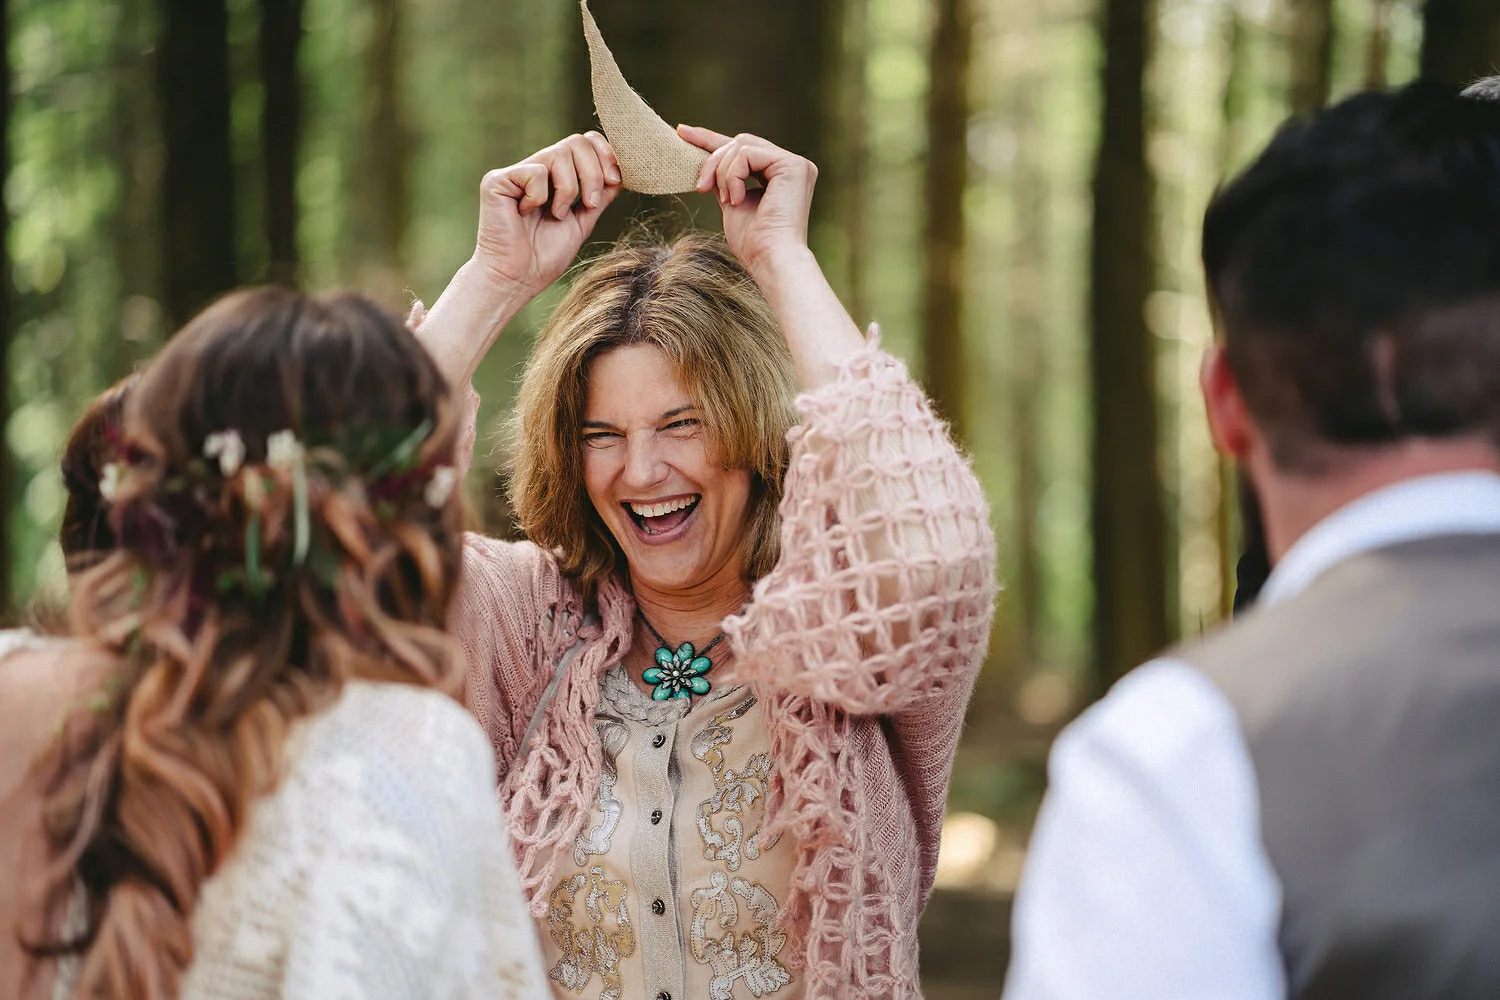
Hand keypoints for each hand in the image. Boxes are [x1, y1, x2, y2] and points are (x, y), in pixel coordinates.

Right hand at [471, 132, 622, 299]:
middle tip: (589, 203)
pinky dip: (540, 196)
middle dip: (593, 173)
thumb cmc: (545, 257)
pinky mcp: (497, 180)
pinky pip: (536, 172)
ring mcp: (516, 173)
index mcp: (555, 177)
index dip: (604, 153)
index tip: (615, 180)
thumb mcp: (582, 222)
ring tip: (557, 214)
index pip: (584, 142)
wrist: (517, 279)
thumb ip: (599, 197)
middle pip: (576, 141)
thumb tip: (621, 174)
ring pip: (559, 153)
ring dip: (568, 189)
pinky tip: (526, 213)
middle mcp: (535, 168)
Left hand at [679, 125, 817, 276]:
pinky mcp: (792, 165)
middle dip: (713, 161)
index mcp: (781, 174)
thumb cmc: (753, 243)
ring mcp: (795, 164)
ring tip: (727, 201)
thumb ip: (725, 180)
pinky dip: (733, 176)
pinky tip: (736, 200)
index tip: (683, 132)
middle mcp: (791, 165)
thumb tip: (706, 161)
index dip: (711, 139)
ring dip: (722, 172)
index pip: (743, 149)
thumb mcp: (732, 203)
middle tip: (700, 187)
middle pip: (739, 143)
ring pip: (741, 145)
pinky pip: (747, 153)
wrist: (770, 260)